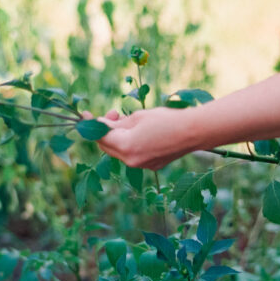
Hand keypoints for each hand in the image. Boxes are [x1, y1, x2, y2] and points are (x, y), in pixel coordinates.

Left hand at [84, 106, 200, 169]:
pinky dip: (129, 144)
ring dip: (117, 137)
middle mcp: (131, 161)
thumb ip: (116, 124)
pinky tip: (138, 132)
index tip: (86, 115)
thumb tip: (102, 126)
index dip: (91, 126)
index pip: (101, 137)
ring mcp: (141, 166)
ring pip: (120, 152)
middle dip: (105, 131)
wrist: (193, 132)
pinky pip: (133, 155)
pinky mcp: (151, 166)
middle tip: (113, 114)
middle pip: (107, 147)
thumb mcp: (137, 117)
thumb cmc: (166, 120)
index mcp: (125, 147)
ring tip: (126, 120)